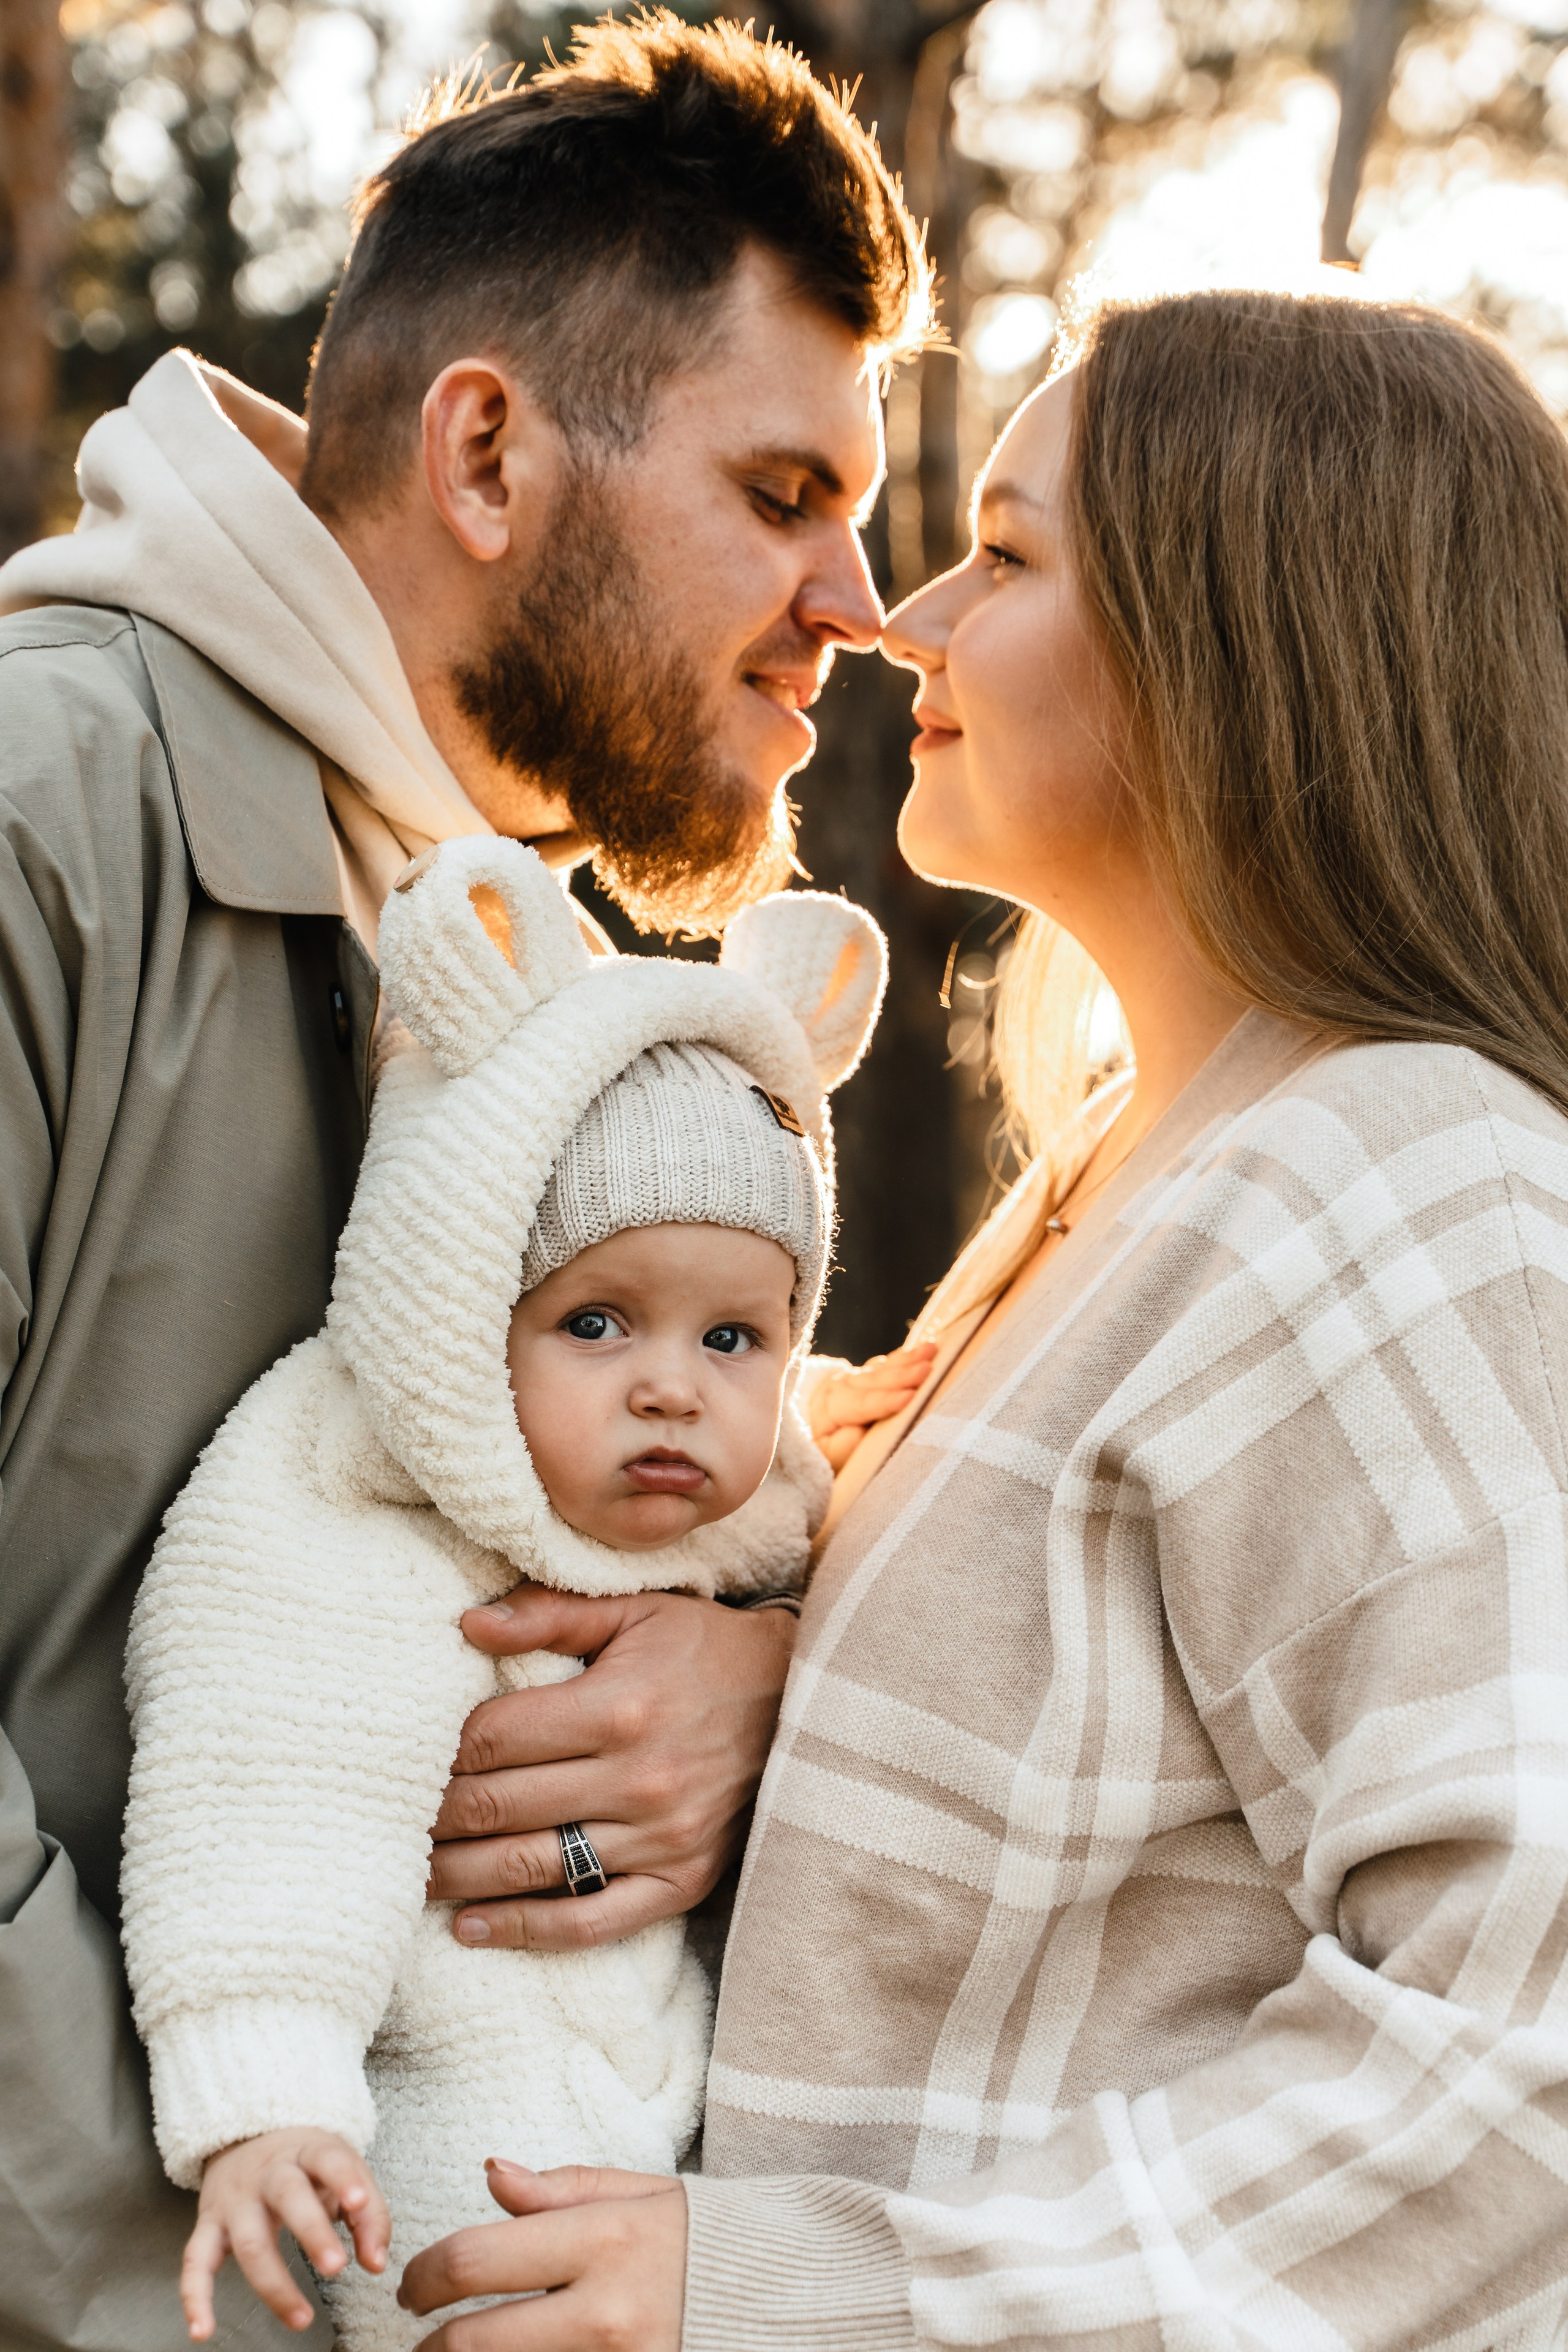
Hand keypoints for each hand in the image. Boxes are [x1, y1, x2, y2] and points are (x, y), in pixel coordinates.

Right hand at [182, 2127, 388, 2340]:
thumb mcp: (344, 2170)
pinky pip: (195, 2261)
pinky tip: (201, 2331)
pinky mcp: (208, 2225)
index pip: (327, 2159)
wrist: (247, 2134)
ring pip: (249, 2241)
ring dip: (274, 2284)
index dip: (343, 2178)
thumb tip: (376, 2264)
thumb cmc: (306, 2163)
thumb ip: (368, 2214)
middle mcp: (268, 2174)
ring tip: (302, 2319)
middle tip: (336, 2267)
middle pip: (287, 2197)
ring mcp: (235, 2201)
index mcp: (307, 2152)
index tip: (359, 2201)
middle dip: (312, 2232)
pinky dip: (195, 2298)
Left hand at [399, 2159, 684, 2350]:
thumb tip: (491, 2176)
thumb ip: (560, 2189)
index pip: (476, 2260)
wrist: (779, 2300)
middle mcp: (605, 2312)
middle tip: (421, 2333)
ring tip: (459, 2350)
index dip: (425, 2275)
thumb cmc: (699, 2241)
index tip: (413, 2282)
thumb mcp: (640, 2194)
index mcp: (604, 2241)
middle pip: (475, 2341)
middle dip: (430, 2343)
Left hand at [428, 1585, 793, 1949]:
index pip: (493, 1739)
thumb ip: (549, 1615)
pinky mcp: (680, 1880)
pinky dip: (525, 1932)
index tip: (401, 1758)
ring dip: (458, 1875)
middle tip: (387, 1820)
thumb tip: (467, 1624)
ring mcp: (660, 1838)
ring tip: (409, 1872)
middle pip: (499, 1807)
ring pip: (532, 1868)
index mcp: (617, 1706)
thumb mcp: (635, 1611)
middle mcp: (636, 1779)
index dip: (436, 1752)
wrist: (806, 1701)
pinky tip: (471, 1927)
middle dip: (433, 1816)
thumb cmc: (706, 1650)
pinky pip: (590, 1922)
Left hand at [808, 1341, 936, 1469]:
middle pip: (873, 1380)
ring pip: (882, 1368)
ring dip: (908, 1359)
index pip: (860, 1404)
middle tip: (927, 1369)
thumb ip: (843, 1446)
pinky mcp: (866, 1375)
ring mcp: (854, 1378)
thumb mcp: (829, 1457)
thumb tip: (860, 1432)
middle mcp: (840, 1386)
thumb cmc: (829, 1452)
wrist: (814, 1437)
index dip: (885, 1401)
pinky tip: (923, 1349)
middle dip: (902, 1375)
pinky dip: (905, 1358)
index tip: (910, 1397)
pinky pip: (886, 1365)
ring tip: (931, 1349)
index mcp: (829, 1407)